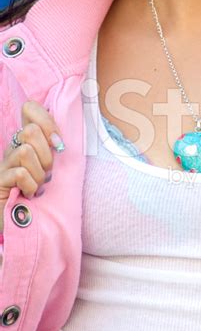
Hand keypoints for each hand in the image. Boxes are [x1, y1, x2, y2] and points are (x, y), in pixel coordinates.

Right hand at [0, 101, 65, 232]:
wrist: (23, 222)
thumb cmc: (43, 194)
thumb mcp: (53, 167)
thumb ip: (56, 148)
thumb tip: (64, 136)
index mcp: (27, 140)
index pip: (29, 108)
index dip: (46, 120)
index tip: (58, 143)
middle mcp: (12, 148)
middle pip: (30, 130)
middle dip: (46, 154)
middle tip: (46, 172)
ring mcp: (3, 164)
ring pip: (25, 151)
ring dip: (39, 173)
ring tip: (37, 186)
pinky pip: (20, 173)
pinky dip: (30, 186)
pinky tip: (29, 194)